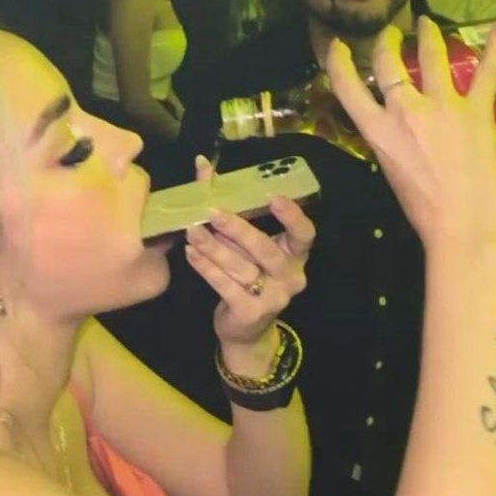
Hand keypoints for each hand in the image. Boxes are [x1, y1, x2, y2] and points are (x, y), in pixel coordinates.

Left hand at [186, 156, 314, 350]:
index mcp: (295, 255)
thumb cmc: (248, 277)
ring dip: (213, 247)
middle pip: (265, 250)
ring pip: (241, 267)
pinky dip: (206, 268)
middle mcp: (290, 276)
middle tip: (212, 212)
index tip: (274, 197)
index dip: (293, 217)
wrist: (246, 331)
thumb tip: (202, 164)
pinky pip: (226, 286)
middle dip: (238, 229)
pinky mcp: (251, 312)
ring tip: (192, 231)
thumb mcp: (245, 244)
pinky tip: (190, 253)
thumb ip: (230, 206)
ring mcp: (273, 297)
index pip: (305, 235)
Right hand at [325, 16, 495, 246]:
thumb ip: (392, 142)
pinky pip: (487, 71)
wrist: (465, 227)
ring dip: (428, 36)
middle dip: (388, 41)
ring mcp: (442, 106)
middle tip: (392, 31)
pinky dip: (495, 45)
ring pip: (431, 57)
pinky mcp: (476, 110)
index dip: (339, 61)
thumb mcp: (393, 172)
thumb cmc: (425, 212)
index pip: (348, 86)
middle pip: (389, 63)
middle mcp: (405, 111)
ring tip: (426, 23)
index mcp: (378, 132)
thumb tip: (399, 128)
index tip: (338, 44)